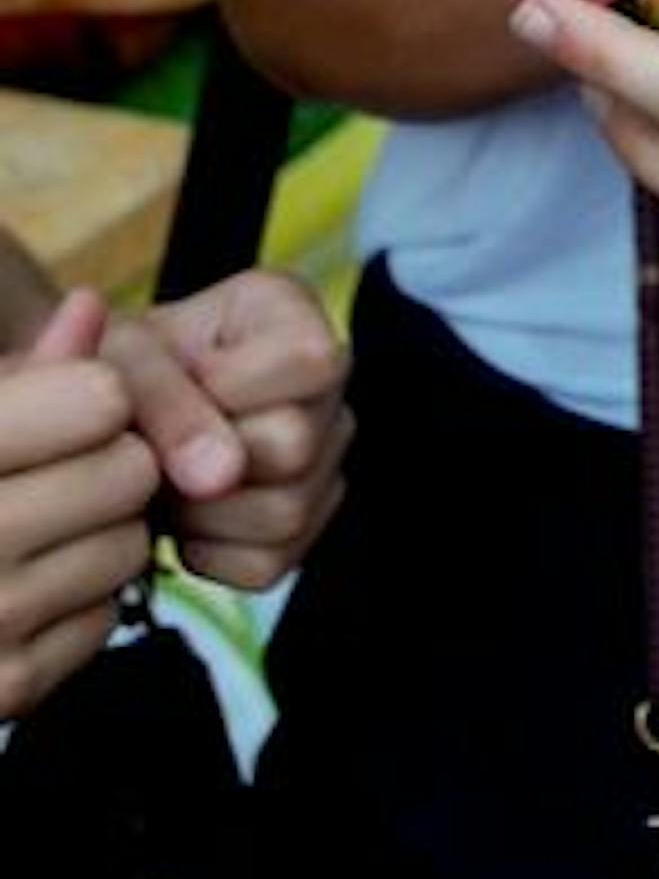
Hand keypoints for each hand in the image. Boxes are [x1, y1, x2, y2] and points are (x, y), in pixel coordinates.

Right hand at [0, 289, 157, 715]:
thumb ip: (27, 363)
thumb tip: (92, 305)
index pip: (102, 400)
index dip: (93, 394)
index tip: (64, 405)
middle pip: (129, 472)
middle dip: (108, 463)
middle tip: (58, 471)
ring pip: (130, 546)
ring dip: (101, 533)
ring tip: (39, 527)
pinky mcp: (7, 689)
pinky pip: (107, 615)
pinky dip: (80, 600)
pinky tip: (25, 584)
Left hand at [109, 270, 352, 588]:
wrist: (109, 420)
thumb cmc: (119, 372)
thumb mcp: (124, 358)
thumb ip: (168, 400)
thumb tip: (221, 477)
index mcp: (294, 314)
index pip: (311, 362)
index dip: (234, 386)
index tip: (184, 381)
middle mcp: (328, 388)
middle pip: (295, 446)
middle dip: (208, 458)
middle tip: (162, 444)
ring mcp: (325, 462)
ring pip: (286, 513)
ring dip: (203, 511)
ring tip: (169, 478)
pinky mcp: (304, 528)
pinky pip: (265, 564)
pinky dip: (207, 551)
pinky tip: (185, 512)